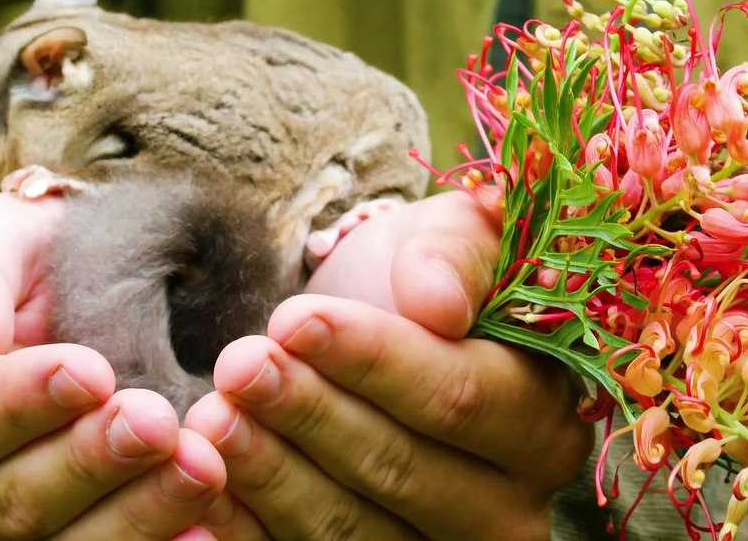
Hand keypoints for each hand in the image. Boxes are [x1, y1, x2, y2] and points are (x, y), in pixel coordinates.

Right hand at [0, 192, 224, 539]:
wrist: (95, 279)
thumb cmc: (27, 258)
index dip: (18, 404)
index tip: (89, 371)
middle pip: (16, 498)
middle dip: (91, 460)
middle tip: (155, 421)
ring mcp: (29, 528)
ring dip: (142, 510)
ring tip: (202, 466)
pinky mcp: (94, 534)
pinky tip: (209, 533)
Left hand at [185, 191, 594, 539]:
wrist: (390, 328)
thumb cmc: (429, 278)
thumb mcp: (457, 236)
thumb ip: (457, 256)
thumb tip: (439, 304)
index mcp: (547, 424)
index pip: (459, 399)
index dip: (375, 362)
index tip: (296, 320)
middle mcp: (511, 509)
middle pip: (400, 472)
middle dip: (310, 415)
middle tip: (237, 367)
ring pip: (348, 531)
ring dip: (271, 474)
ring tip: (212, 415)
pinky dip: (247, 532)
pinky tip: (201, 488)